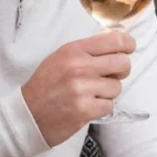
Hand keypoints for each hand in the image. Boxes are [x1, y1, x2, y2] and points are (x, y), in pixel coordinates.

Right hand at [20, 31, 134, 144]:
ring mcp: (82, 89)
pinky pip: (109, 105)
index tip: (129, 48)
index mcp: (73, 50)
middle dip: (121, 71)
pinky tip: (87, 107)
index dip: (128, 44)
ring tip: (90, 95)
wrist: (26, 116)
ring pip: (117, 87)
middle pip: (123, 63)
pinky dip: (101, 108)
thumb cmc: (45, 86)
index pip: (114, 40)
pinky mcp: (85, 110)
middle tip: (110, 76)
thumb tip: (117, 46)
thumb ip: (86, 52)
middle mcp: (79, 67)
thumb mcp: (60, 59)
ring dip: (108, 93)